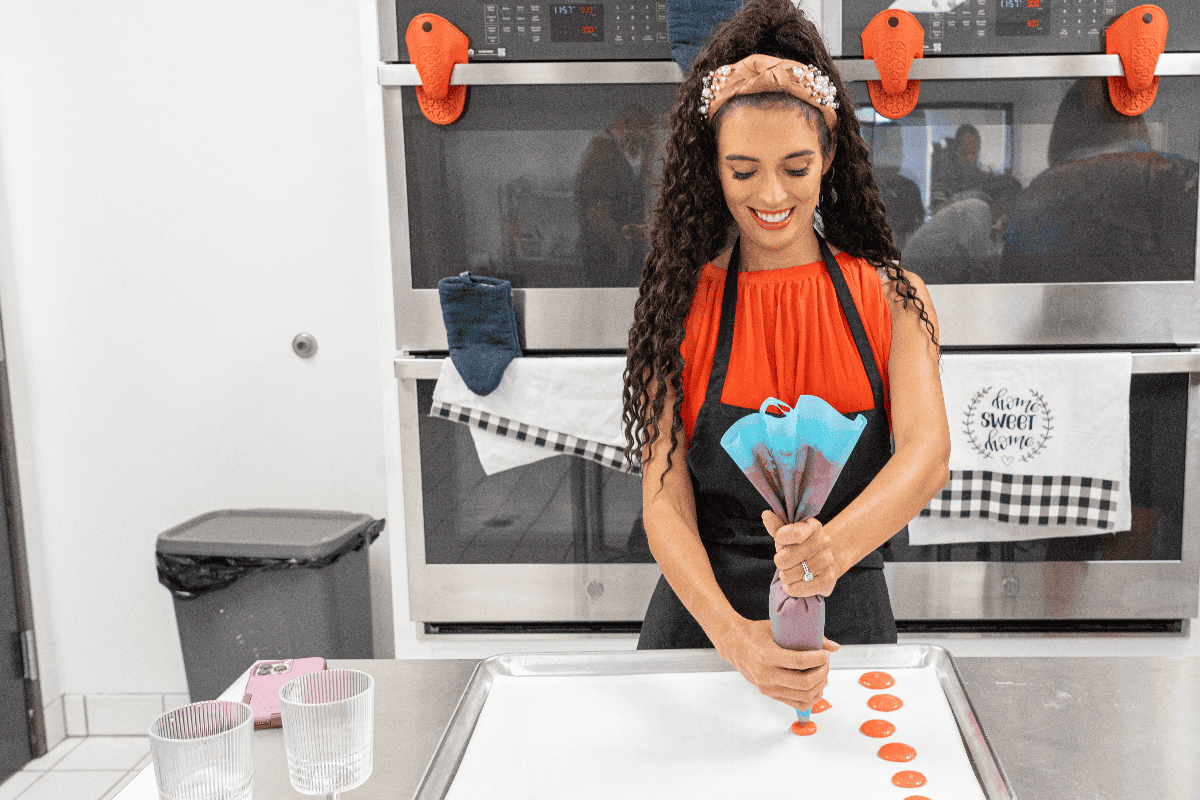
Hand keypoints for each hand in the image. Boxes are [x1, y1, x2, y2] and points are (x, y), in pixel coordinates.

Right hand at [714, 618, 839, 711]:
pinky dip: (812, 697)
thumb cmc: (754, 634)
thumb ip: (805, 636)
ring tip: (822, 673)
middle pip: (804, 683)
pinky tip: (816, 686)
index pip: (799, 662)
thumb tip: (833, 647)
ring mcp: (767, 688)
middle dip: (822, 672)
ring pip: (803, 696)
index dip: (818, 659)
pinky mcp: (770, 694)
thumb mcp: (777, 628)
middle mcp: (766, 675)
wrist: (734, 645)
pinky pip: (797, 704)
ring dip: (819, 686)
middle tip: (826, 662)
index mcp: (766, 656)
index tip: (826, 653)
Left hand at [762, 510, 838, 597]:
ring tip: (793, 571)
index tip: (781, 541)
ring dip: (785, 576)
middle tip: (788, 561)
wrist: (827, 561)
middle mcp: (823, 542)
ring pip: (788, 575)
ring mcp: (827, 562)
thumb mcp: (789, 533)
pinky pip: (797, 589)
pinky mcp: (828, 581)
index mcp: (813, 527)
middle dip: (780, 562)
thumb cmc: (802, 546)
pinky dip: (791, 588)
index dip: (780, 539)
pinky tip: (796, 582)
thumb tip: (766, 515)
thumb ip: (776, 526)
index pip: (790, 534)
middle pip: (783, 559)